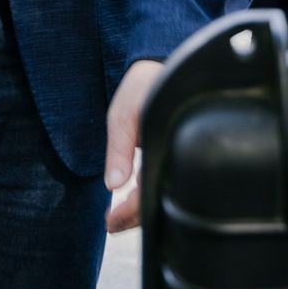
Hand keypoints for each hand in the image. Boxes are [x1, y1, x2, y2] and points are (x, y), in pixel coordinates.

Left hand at [104, 59, 163, 231]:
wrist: (162, 61)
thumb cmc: (146, 84)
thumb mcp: (125, 114)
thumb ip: (120, 149)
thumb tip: (113, 185)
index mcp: (167, 147)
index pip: (150, 191)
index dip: (131, 212)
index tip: (111, 223)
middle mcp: (176, 153)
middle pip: (158, 197)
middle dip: (136, 217)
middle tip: (112, 227)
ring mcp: (176, 150)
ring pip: (162, 189)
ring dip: (141, 206)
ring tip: (119, 218)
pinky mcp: (173, 146)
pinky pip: (163, 176)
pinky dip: (148, 190)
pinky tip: (135, 196)